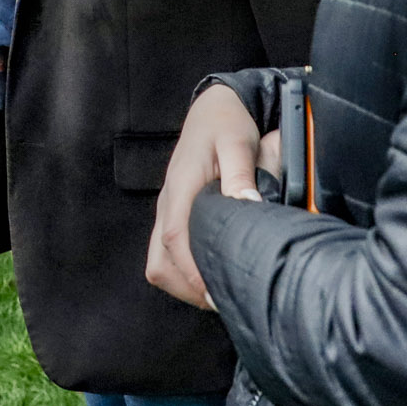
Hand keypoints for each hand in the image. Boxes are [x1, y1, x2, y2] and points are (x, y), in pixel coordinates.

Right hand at [146, 84, 270, 310]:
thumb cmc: (227, 123)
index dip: (191, 271)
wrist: (213, 107)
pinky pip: (166, 253)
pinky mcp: (173, 213)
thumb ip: (241, 175)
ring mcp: (168, 209)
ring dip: (183, 282)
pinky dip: (183, 271)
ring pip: (159, 261)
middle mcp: (168, 202)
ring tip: (218, 290)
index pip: (174, 237)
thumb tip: (246, 207)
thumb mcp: (238, 142)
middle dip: (186, 286)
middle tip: (223, 298)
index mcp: (181, 186)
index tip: (214, 294)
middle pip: (159, 261)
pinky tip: (211, 272)